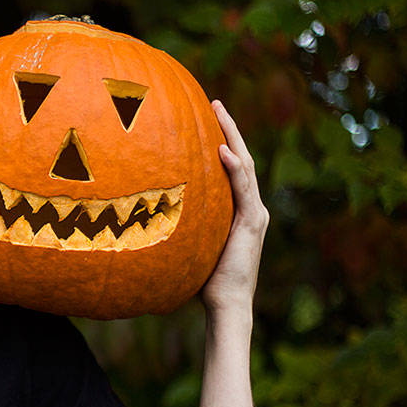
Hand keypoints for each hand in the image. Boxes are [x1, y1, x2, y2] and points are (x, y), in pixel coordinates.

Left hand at [201, 101, 268, 314]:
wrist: (226, 303)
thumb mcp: (193, 242)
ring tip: (220, 112)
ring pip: (246, 167)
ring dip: (233, 138)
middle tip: (215, 102)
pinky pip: (244, 191)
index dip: (223, 140)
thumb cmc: (204, 278)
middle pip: (242, 158)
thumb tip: (150, 209)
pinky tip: (223, 151)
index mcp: (240, 210)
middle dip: (229, 129)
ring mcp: (255, 214)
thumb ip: (185, 223)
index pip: (233, 167)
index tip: (208, 115)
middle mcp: (252, 207)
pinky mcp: (252, 224)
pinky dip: (235, 170)